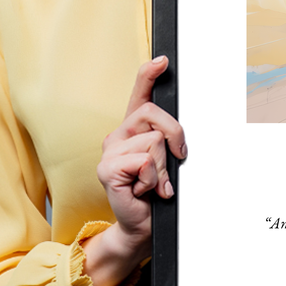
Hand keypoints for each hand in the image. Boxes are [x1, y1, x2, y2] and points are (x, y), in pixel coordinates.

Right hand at [82, 56, 186, 285]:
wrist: (142, 225)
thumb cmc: (156, 192)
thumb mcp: (167, 161)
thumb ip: (168, 141)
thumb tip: (178, 133)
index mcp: (133, 129)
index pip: (139, 94)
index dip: (149, 74)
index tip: (163, 60)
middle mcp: (118, 135)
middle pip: (154, 114)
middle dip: (175, 136)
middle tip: (176, 160)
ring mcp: (109, 151)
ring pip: (154, 141)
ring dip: (163, 167)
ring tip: (154, 183)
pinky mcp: (107, 169)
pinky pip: (144, 161)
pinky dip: (153, 179)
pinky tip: (144, 190)